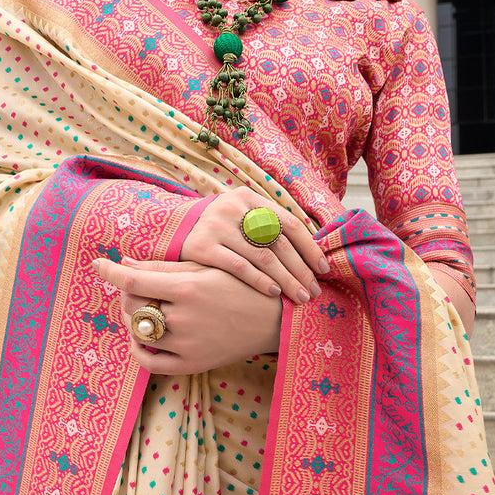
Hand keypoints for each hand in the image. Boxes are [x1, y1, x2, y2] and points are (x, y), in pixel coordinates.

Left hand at [92, 255, 282, 374]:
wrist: (276, 319)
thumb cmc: (243, 284)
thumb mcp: (207, 268)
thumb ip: (165, 268)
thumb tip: (126, 264)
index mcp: (188, 288)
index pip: (133, 281)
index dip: (110, 272)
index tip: (98, 264)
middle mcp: (184, 318)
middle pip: (132, 305)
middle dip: (129, 293)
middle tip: (139, 285)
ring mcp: (187, 345)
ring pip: (139, 331)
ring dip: (134, 317)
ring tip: (147, 307)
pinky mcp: (192, 364)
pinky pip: (150, 361)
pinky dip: (139, 348)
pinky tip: (144, 335)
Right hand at [180, 188, 328, 303]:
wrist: (171, 229)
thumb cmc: (218, 228)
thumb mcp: (240, 216)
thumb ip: (268, 225)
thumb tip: (311, 249)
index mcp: (249, 198)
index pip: (290, 222)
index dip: (310, 247)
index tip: (323, 269)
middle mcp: (234, 208)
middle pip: (279, 242)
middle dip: (301, 269)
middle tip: (314, 290)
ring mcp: (217, 227)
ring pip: (263, 256)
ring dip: (286, 279)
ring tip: (299, 296)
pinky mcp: (202, 247)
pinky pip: (239, 267)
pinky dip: (260, 280)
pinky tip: (274, 292)